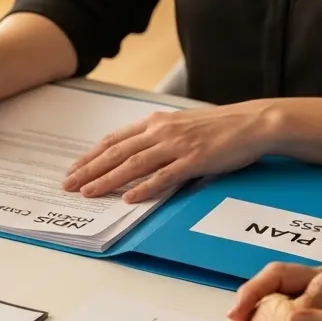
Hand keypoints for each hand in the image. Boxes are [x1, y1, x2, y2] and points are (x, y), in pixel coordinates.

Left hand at [63, 100, 279, 203]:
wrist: (252, 122)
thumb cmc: (218, 127)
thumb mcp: (181, 125)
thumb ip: (158, 137)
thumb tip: (136, 154)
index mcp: (156, 123)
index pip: (114, 140)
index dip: (91, 155)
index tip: (74, 169)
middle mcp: (161, 132)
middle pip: (117, 153)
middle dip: (89, 169)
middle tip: (69, 184)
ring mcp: (177, 146)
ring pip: (134, 165)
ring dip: (108, 179)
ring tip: (88, 192)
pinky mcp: (194, 160)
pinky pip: (165, 176)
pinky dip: (145, 188)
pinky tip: (129, 198)